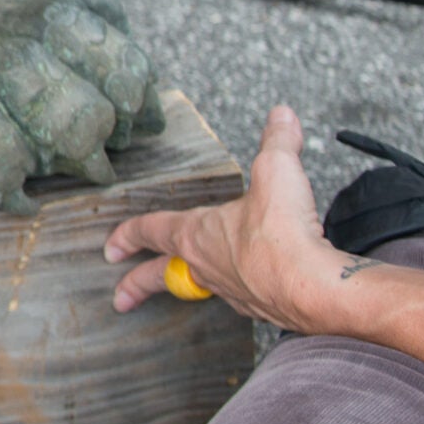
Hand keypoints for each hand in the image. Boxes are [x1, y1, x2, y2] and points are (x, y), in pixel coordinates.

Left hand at [105, 105, 362, 329]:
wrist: (312, 288)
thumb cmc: (281, 234)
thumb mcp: (276, 170)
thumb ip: (277, 141)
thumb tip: (282, 116)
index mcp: (196, 234)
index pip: (151, 229)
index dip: (128, 234)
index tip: (111, 246)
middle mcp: (206, 266)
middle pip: (161, 276)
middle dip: (137, 285)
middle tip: (120, 299)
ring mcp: (233, 291)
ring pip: (199, 289)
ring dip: (189, 287)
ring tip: (187, 289)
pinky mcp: (262, 307)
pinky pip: (239, 298)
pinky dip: (237, 290)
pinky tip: (248, 286)